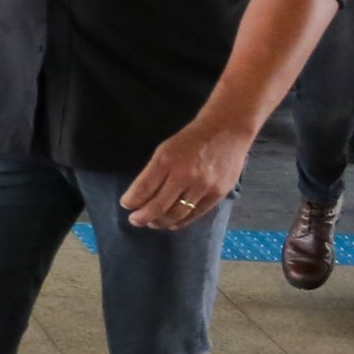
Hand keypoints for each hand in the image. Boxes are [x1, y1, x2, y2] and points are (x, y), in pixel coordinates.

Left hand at [120, 112, 247, 230]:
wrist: (226, 130)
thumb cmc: (191, 139)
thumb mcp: (166, 149)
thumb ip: (154, 172)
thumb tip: (140, 197)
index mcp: (166, 160)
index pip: (143, 189)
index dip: (131, 201)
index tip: (126, 205)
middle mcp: (184, 175)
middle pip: (158, 206)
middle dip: (142, 217)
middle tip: (135, 220)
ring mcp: (202, 186)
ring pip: (176, 214)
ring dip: (160, 222)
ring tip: (153, 223)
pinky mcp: (217, 194)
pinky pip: (195, 214)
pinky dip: (180, 222)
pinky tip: (172, 223)